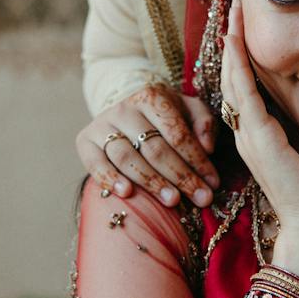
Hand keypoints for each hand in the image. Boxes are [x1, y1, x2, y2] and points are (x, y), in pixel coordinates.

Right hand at [75, 83, 219, 207]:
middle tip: (200, 197)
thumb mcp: (188, 110)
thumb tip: (208, 147)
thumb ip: (204, 123)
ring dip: (151, 181)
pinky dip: (109, 178)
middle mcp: (125, 108)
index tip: (213, 183)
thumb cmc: (164, 116)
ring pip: (127, 156)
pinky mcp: (85, 140)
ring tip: (172, 200)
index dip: (197, 160)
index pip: (177, 133)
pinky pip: (95, 162)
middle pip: (154, 147)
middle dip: (180, 176)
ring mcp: (102, 124)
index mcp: (152, 97)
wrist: (125, 110)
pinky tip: (127, 193)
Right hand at [220, 0, 298, 237]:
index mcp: (263, 133)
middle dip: (232, 37)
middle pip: (233, 74)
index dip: (244, 51)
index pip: (247, 83)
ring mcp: (250, 134)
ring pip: (232, 78)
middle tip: (235, 3)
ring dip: (230, 41)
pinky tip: (234, 39)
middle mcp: (250, 131)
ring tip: (232, 9)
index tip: (248, 20)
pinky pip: (241, 93)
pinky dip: (236, 64)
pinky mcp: (257, 138)